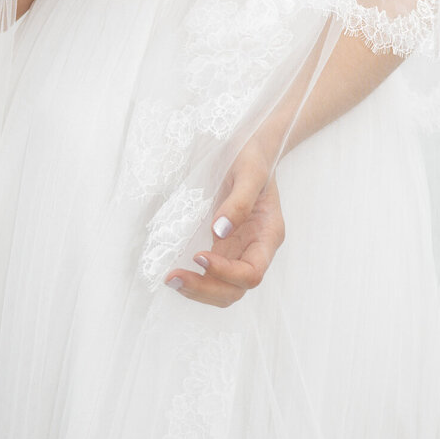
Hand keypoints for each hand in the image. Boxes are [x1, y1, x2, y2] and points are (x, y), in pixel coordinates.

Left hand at [165, 140, 284, 306]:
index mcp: (268, 235)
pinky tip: (177, 272)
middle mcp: (256, 249)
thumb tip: (219, 231)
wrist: (252, 148)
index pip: (252, 272)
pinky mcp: (225, 247)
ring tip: (171, 279)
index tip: (198, 256)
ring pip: (224, 289)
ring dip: (198, 290)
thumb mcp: (250, 172)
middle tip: (173, 277)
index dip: (225, 273)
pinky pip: (212, 275)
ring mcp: (240, 251)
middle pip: (236, 289)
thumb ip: (238, 202)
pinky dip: (196, 280)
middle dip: (205, 289)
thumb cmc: (254, 156)